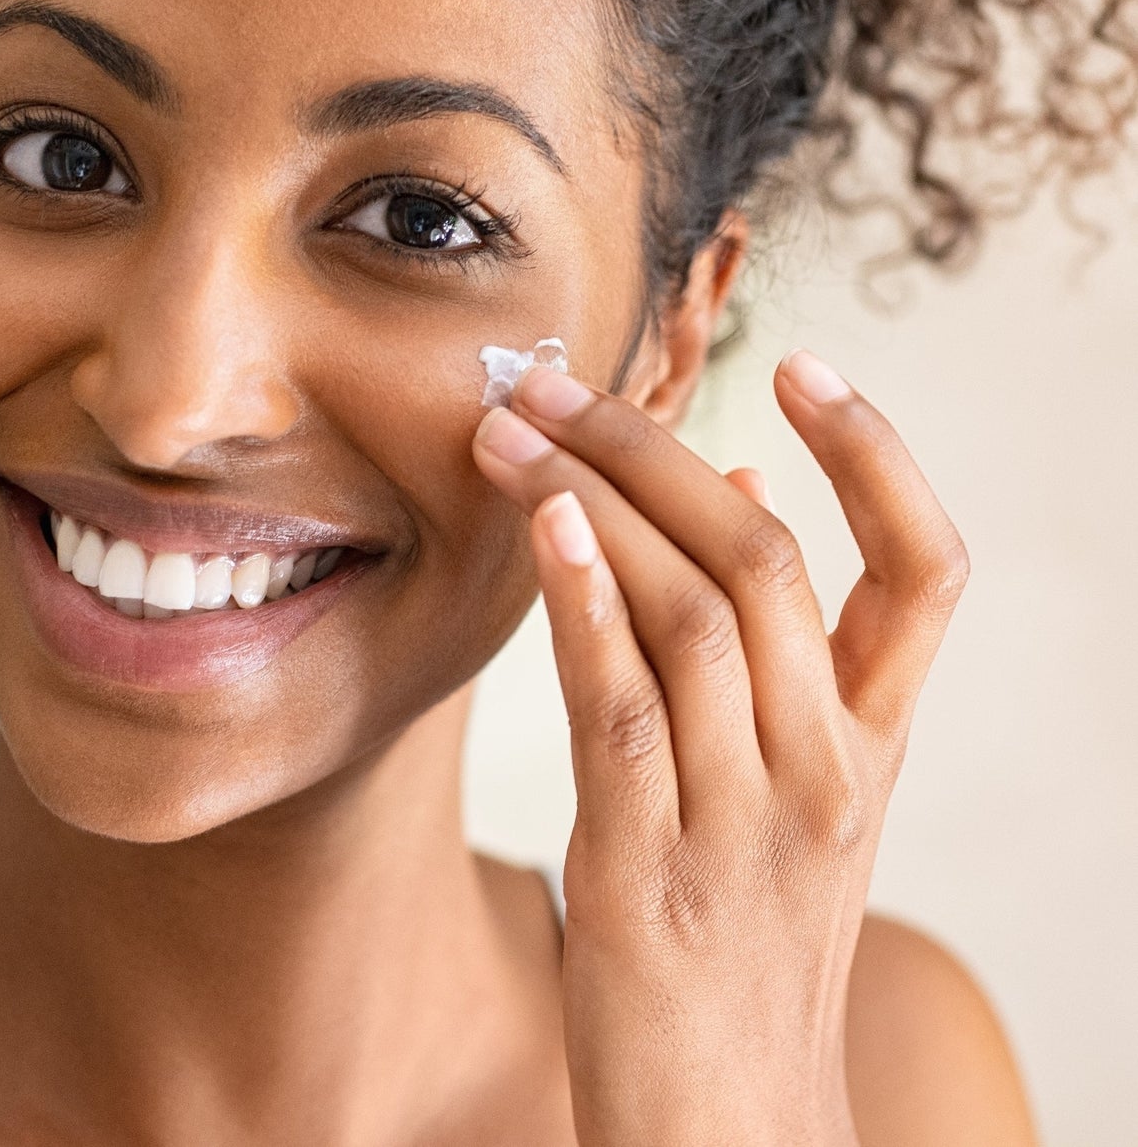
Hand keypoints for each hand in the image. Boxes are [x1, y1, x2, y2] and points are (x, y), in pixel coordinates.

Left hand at [471, 349, 969, 1146]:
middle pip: (766, 560)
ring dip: (592, 501)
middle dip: (654, 450)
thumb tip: (745, 488)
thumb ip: (781, 646)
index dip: (877, 457)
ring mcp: (741, 823)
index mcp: (871, 743)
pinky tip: (543, 529)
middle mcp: (824, 771)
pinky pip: (624, 712)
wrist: (731, 1123)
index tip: (801, 366)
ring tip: (511, 428)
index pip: (926, 571)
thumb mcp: (792, 789)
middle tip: (556, 381)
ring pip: (690, 615)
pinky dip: (586, 607)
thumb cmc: (749, 930)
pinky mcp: (644, 872)